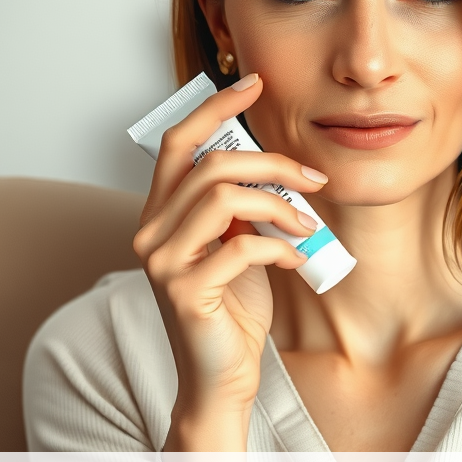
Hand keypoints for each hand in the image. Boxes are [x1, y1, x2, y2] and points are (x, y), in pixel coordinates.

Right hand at [132, 74, 328, 450]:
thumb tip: (275, 163)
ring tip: (307, 225)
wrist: (221, 378)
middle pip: (209, 165)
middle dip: (270, 162)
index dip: (215, 107)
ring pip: (224, 198)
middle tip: (311, 179)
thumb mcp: (233, 244)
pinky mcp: (186, 292)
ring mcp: (163, 262)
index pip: (177, 141)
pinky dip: (281, 248)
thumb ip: (237, 205)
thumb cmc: (231, 309)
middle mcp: (150, 231)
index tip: (255, 83)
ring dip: (279, 205)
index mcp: (158, 213)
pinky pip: (242, 247)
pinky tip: (298, 261)